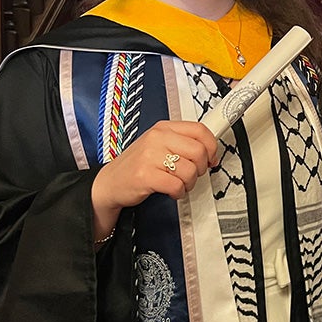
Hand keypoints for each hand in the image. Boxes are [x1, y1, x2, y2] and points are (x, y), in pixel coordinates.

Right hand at [91, 120, 217, 239]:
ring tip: (177, 184)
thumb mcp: (159, 145)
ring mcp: (150, 156)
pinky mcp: (145, 175)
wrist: (110, 183)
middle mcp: (157, 138)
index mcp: (163, 128)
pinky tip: (170, 191)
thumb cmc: (138, 165)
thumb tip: (210, 152)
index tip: (211, 158)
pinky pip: (177, 185)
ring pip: (190, 170)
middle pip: (199, 151)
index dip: (212, 147)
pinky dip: (178, 192)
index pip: (199, 130)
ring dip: (188, 183)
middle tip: (191, 175)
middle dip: (200, 169)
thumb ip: (182, 144)